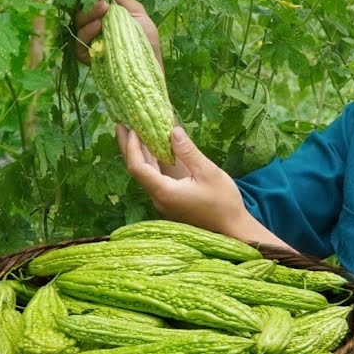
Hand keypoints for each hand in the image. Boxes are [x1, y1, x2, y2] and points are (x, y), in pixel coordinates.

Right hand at [72, 0, 162, 66]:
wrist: (153, 63)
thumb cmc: (147, 38)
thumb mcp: (135, 12)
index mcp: (104, 16)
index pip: (90, 2)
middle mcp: (94, 28)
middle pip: (81, 13)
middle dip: (90, 5)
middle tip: (102, 2)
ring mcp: (91, 43)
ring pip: (79, 26)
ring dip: (89, 17)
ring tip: (103, 12)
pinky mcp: (88, 58)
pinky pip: (80, 45)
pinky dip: (87, 34)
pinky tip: (97, 27)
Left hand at [117, 125, 290, 247]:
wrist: (232, 229)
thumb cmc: (223, 202)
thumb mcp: (208, 172)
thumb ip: (188, 151)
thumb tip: (172, 130)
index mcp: (165, 191)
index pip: (138, 167)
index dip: (132, 146)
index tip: (131, 127)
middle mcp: (159, 198)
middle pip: (136, 170)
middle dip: (128, 147)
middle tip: (120, 124)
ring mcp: (163, 201)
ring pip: (145, 174)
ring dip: (140, 153)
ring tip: (133, 132)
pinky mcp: (170, 201)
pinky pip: (155, 178)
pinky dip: (152, 161)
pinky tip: (153, 148)